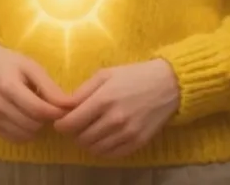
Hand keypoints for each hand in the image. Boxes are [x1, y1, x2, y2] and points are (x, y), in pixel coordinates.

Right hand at [0, 41, 70, 141]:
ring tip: (35, 112)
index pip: (39, 110)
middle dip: (46, 119)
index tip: (64, 108)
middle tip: (48, 107)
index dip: (56, 113)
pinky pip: (14, 139)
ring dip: (36, 127)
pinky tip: (24, 118)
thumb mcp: (30, 67)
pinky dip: (25, 132)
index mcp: (8, 86)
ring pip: (25, 135)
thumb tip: (69, 105)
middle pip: (33, 125)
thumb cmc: (8, 62)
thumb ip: (50, 87)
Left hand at [55, 59, 179, 157]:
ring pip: (95, 149)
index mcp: (103, 100)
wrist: (168, 84)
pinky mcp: (138, 142)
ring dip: (88, 142)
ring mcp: (127, 133)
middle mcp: (114, 119)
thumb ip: (82, 91)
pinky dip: (103, 149)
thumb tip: (64, 107)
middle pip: (81, 138)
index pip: (71, 123)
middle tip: (77, 126)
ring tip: (90, 131)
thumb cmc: (133, 75)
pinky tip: (104, 138)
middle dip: (74, 133)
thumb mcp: (104, 75)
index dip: (61, 125)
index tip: (61, 122)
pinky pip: (112, 154)